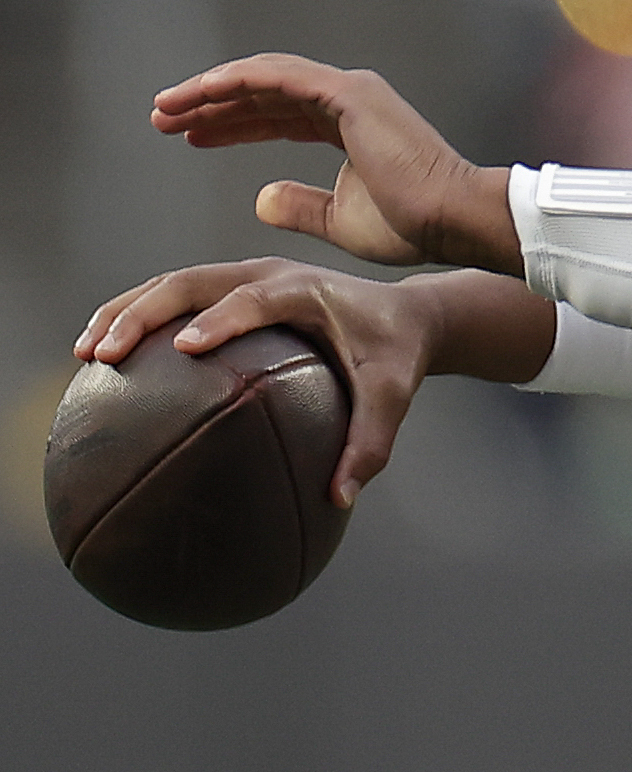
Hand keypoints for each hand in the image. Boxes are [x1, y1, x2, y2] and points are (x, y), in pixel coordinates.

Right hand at [76, 258, 446, 508]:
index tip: (184, 346)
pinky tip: (103, 359)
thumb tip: (339, 498)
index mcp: (307, 291)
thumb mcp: (393, 397)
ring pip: (171, 283)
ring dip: (124, 311)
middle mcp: (270, 273)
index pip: (256, 298)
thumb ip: (369, 444)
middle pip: (193, 281)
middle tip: (105, 355)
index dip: (221, 318)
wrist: (406, 315)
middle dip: (143, 313)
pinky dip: (135, 317)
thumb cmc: (396, 357)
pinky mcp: (232, 289)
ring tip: (85, 355)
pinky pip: (176, 297)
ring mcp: (246, 276)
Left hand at [151, 55, 518, 272]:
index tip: (190, 135)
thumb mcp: (339, 220)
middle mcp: (348, 99)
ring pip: (265, 78)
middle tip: (164, 117)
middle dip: (211, 103)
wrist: (452, 219)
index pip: (278, 115)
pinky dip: (238, 82)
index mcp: (350, 124)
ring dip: (212, 90)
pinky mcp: (348, 94)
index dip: (233, 124)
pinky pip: (279, 78)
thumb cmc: (410, 225)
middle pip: (264, 93)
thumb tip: (261, 197)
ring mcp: (349, 92)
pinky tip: (203, 92)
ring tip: (168, 107)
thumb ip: (300, 206)